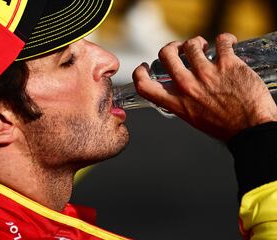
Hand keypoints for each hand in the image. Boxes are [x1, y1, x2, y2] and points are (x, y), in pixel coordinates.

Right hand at [133, 33, 276, 139]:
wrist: (252, 129)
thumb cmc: (225, 127)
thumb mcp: (193, 118)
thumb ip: (182, 102)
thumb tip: (179, 89)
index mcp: (177, 102)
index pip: (144, 85)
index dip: (140, 72)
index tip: (146, 66)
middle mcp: (187, 86)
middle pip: (166, 54)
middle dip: (171, 47)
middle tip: (179, 49)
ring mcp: (206, 73)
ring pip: (192, 44)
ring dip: (197, 43)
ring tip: (206, 47)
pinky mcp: (227, 63)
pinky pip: (221, 41)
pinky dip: (225, 39)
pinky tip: (227, 43)